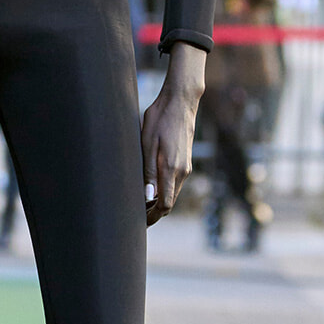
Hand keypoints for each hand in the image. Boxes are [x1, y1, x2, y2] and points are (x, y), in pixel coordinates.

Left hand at [141, 41, 205, 225]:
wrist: (180, 101)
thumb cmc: (160, 118)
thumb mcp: (148, 144)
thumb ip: (148, 171)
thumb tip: (147, 196)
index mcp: (172, 169)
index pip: (165, 204)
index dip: (152, 216)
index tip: (139, 222)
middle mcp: (183, 171)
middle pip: (170, 203)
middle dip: (154, 213)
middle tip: (136, 218)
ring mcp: (186, 166)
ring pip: (173, 193)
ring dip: (160, 202)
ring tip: (141, 206)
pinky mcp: (186, 161)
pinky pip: (175, 183)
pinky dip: (165, 191)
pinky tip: (152, 188)